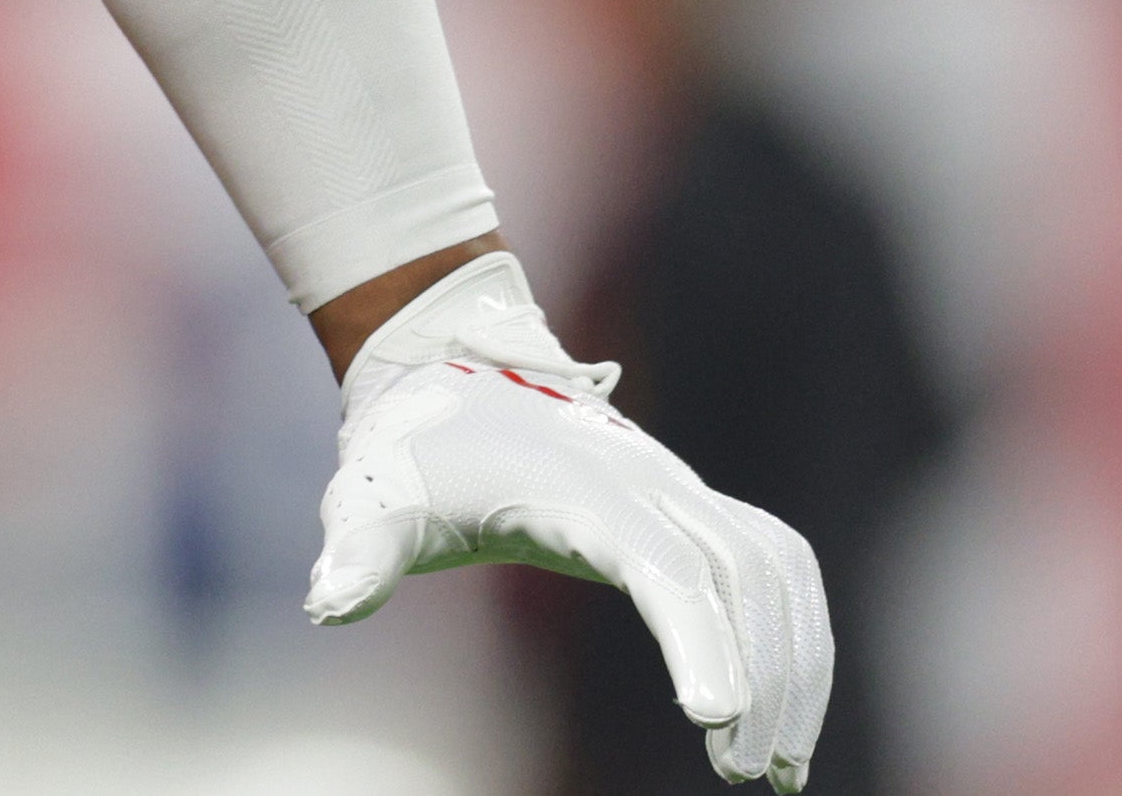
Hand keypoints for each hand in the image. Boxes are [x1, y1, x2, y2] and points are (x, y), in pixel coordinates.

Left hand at [305, 253, 831, 790]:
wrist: (448, 366)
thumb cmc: (412, 447)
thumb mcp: (371, 496)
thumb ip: (358, 552)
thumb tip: (325, 603)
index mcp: (580, 488)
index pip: (663, 564)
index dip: (698, 637)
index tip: (713, 717)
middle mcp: (648, 482)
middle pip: (740, 575)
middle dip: (763, 676)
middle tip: (746, 773)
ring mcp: (679, 488)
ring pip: (773, 568)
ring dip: (794, 661)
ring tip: (777, 765)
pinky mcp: (693, 504)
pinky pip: (774, 561)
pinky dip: (796, 628)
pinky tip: (787, 704)